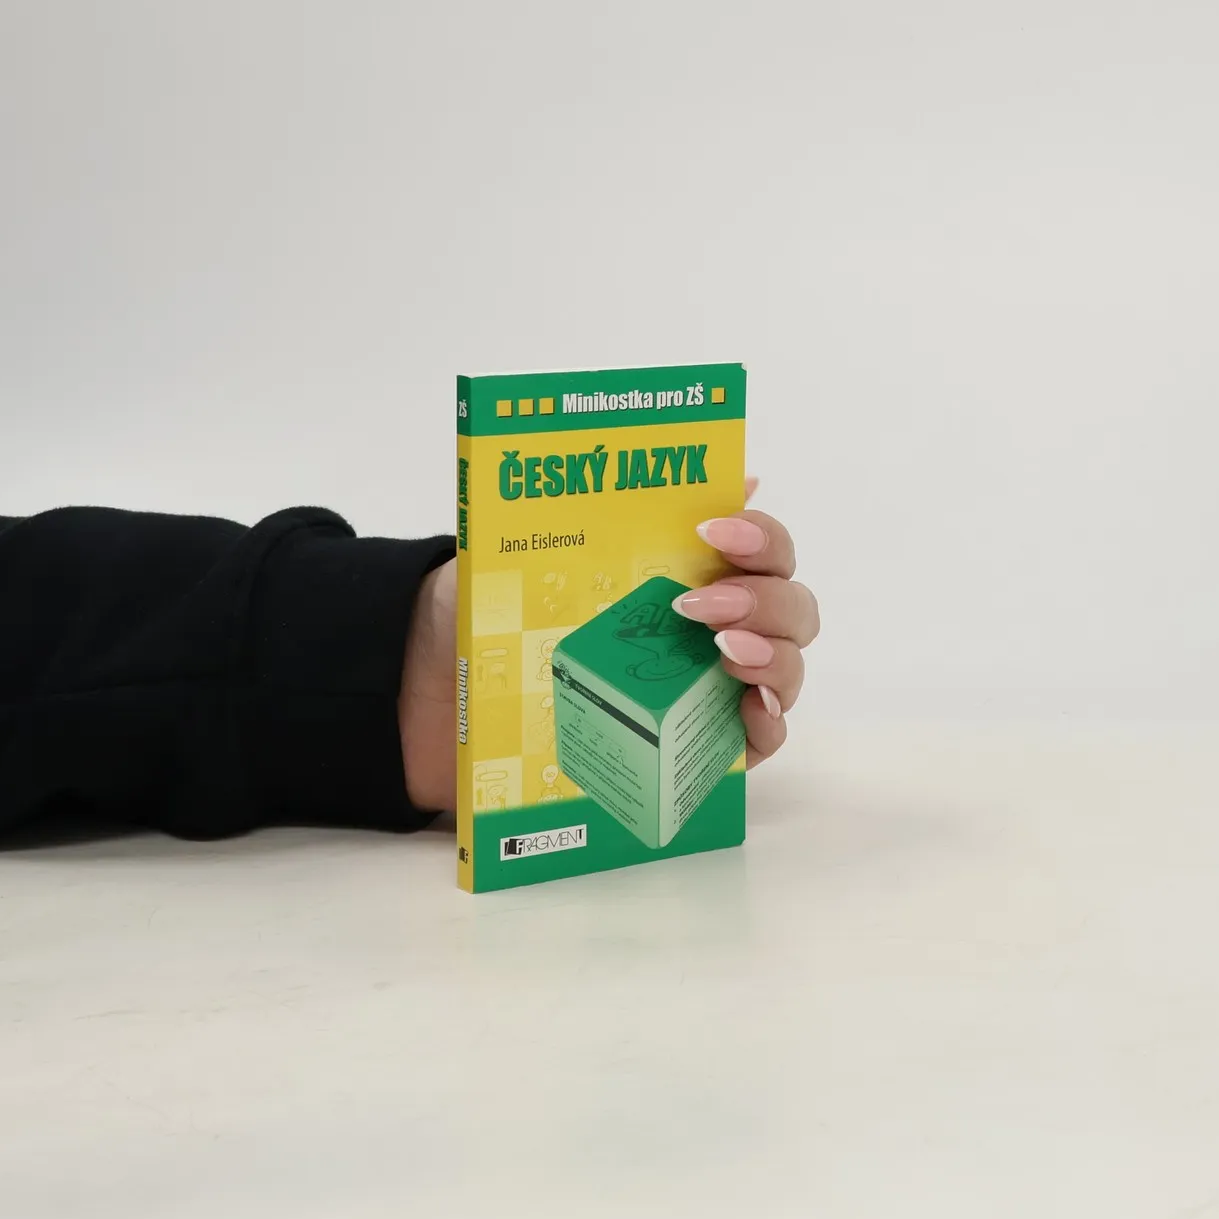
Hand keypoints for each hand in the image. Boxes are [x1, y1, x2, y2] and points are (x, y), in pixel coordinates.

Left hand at [397, 478, 816, 811]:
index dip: (758, 534)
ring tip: (724, 655)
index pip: (762, 546)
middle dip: (764, 597)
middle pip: (790, 604)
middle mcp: (714, 626)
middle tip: (699, 605)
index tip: (711, 530)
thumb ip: (618, 507)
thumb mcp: (543, 543)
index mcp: (689, 568)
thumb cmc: (495, 611)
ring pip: (787, 667)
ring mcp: (710, 690)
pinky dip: (769, 723)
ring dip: (773, 655)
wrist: (428, 693)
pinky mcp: (697, 751)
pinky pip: (762, 740)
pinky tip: (749, 712)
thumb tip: (705, 467)